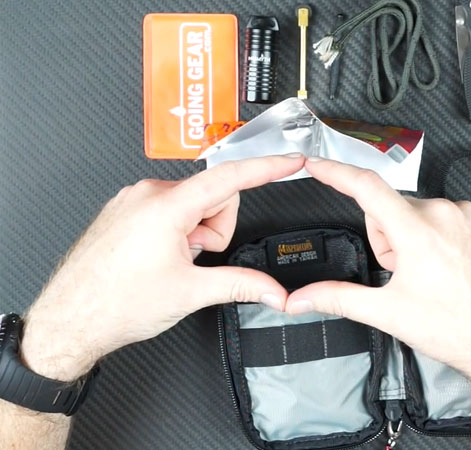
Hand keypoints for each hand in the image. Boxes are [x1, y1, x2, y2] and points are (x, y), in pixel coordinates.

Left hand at [21, 155, 305, 380]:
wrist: (71, 320)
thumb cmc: (115, 304)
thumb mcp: (191, 293)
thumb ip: (242, 285)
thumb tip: (273, 290)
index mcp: (167, 207)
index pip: (230, 178)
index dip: (267, 169)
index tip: (291, 162)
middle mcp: (148, 195)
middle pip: (213, 196)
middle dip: (216, 228)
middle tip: (196, 259)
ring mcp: (133, 201)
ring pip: (192, 204)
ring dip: (195, 233)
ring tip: (174, 261)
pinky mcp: (125, 210)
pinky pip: (169, 209)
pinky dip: (177, 231)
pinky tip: (160, 257)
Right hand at [286, 158, 470, 380]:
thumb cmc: (460, 328)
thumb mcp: (389, 314)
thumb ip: (339, 297)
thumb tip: (305, 297)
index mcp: (417, 232)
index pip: (366, 187)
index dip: (335, 172)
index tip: (318, 165)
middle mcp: (446, 214)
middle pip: (393, 209)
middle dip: (390, 238)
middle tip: (406, 274)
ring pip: (422, 212)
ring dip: (418, 237)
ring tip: (435, 274)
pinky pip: (451, 216)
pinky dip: (444, 236)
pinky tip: (454, 265)